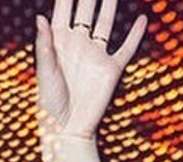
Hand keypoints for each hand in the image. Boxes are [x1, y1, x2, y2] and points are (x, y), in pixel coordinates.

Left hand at [36, 0, 145, 141]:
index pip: (64, 7)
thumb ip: (44, 45)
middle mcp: (78, 43)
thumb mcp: (45, 73)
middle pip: (87, 8)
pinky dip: (135, 35)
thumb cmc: (51, 103)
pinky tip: (142, 19)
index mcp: (59, 41)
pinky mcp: (111, 69)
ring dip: (111, 4)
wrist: (68, 128)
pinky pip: (126, 48)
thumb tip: (40, 18)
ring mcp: (95, 54)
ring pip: (106, 21)